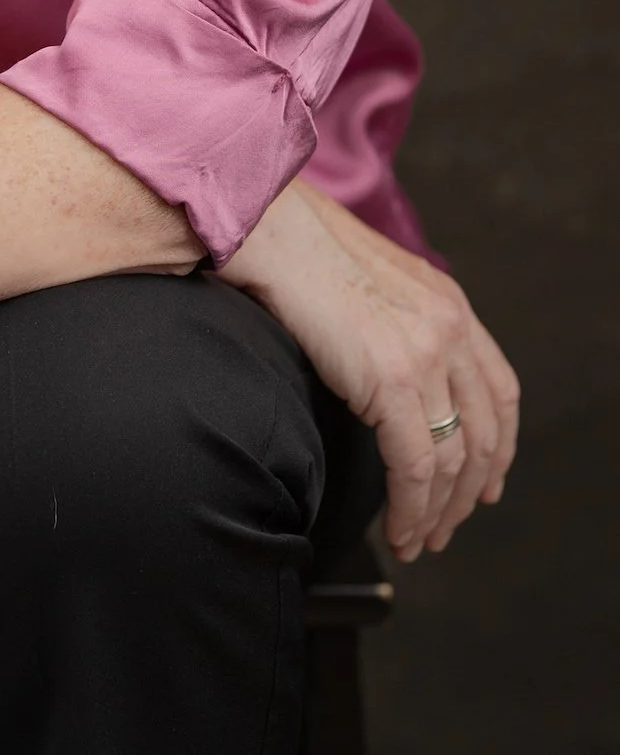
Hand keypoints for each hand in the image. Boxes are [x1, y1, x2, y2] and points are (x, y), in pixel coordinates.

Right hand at [219, 182, 518, 563]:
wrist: (267, 227)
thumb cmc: (296, 248)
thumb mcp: (369, 281)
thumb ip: (394, 321)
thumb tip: (385, 368)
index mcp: (448, 302)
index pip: (499, 390)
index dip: (498, 445)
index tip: (484, 481)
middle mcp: (449, 328)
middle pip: (485, 433)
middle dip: (469, 492)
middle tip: (445, 527)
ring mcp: (426, 353)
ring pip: (454, 460)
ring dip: (439, 512)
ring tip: (419, 540)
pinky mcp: (393, 380)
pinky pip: (418, 467)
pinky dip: (413, 509)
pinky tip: (401, 530)